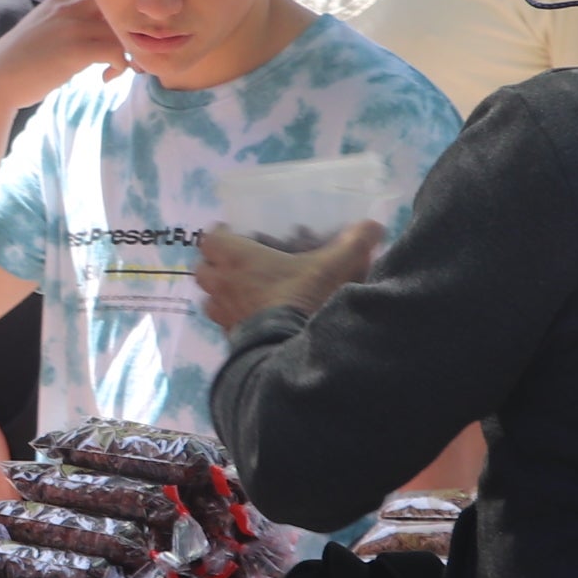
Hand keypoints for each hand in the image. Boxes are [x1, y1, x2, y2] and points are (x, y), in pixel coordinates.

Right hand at [0, 0, 126, 102]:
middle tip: (135, 48)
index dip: (121, 7)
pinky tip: (106, 78)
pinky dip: (120, 66)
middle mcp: (68, 6)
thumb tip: (96, 27)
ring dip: (130, 50)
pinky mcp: (75, 50)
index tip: (122, 31)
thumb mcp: (44, 27)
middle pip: (120, 2)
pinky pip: (116, 51)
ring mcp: (72, 26)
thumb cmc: (20, 59)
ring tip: (122, 67)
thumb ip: (67, 19)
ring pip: (123, 28)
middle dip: (134, 25)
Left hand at [195, 220, 384, 333]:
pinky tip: (255, 320)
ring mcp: (224, 315)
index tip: (234, 233)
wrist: (292, 352)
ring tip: (243, 292)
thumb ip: (354, 243)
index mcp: (238, 259)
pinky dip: (235, 320)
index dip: (220, 234)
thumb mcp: (334, 266)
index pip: (211, 238)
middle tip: (237, 263)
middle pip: (203, 269)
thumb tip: (375, 226)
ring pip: (210, 299)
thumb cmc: (304, 298)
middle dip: (215, 265)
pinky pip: (224, 325)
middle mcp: (223, 286)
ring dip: (221, 294)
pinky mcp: (232, 341)